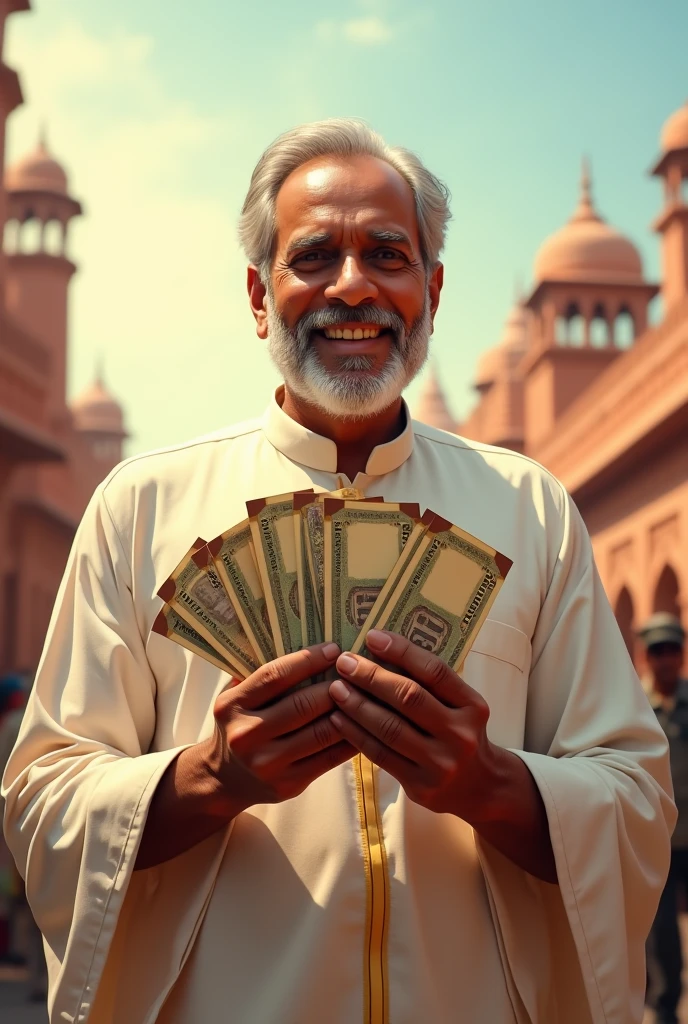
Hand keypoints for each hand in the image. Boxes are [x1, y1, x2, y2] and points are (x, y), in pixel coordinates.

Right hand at [208, 642, 354, 812]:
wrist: (224, 780)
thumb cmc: (238, 724)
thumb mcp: (235, 696)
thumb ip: (261, 674)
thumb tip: (306, 643)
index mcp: (233, 706)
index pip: (275, 677)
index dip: (308, 660)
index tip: (334, 649)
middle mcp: (247, 735)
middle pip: (303, 705)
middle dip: (336, 686)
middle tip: (358, 671)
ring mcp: (268, 763)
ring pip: (321, 733)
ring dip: (349, 711)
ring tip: (367, 694)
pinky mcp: (288, 783)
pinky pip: (329, 758)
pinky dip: (351, 739)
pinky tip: (365, 724)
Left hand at [328, 629, 502, 823]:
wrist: (480, 787)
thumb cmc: (459, 733)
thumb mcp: (460, 706)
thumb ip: (430, 684)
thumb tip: (380, 650)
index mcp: (472, 706)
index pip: (435, 671)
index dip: (402, 651)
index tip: (372, 636)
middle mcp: (460, 734)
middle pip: (409, 697)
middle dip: (372, 677)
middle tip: (344, 662)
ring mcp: (441, 763)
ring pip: (390, 728)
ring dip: (357, 705)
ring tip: (336, 688)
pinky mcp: (420, 786)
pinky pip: (381, 755)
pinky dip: (356, 734)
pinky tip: (338, 719)